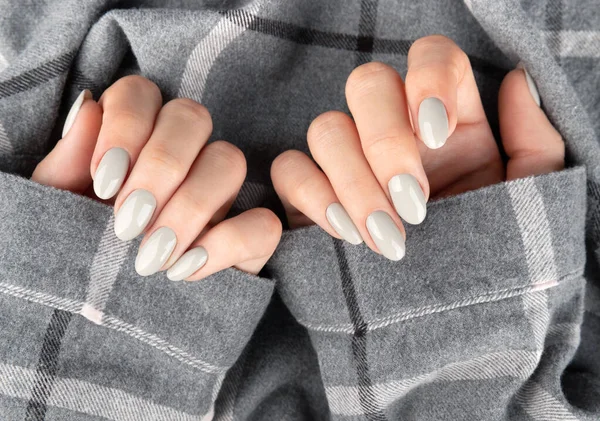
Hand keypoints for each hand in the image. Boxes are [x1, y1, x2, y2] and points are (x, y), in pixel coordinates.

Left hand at [32, 76, 280, 279]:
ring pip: (230, 160)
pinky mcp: (250, 236)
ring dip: (190, 206)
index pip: (142, 94)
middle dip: (160, 165)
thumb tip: (89, 107)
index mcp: (136, 138)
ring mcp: (221, 193)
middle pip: (192, 116)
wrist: (107, 317)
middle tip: (128, 222)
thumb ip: (67, 163)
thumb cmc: (81, 255)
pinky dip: (226, 243)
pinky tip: (185, 270)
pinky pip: (263, 222)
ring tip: (152, 255)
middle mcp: (184, 156)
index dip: (126, 127)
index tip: (104, 183)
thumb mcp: (60, 212)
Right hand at [271, 35, 563, 260]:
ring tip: (385, 238)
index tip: (437, 134)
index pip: (429, 57)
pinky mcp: (311, 197)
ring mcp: (349, 162)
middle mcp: (394, 132)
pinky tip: (346, 235)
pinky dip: (312, 196)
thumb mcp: (528, 205)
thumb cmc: (494, 262)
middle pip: (366, 83)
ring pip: (324, 127)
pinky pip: (289, 169)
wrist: (454, 323)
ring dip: (353, 183)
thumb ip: (534, 142)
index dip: (426, 78)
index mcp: (449, 123)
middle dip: (384, 141)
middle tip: (413, 203)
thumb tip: (517, 81)